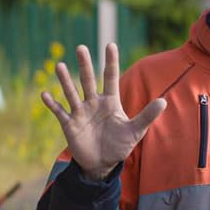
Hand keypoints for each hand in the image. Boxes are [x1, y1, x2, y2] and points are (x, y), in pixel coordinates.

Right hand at [41, 44, 164, 180]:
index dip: (111, 62)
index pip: (110, 77)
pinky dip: (52, 104)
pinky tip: (44, 94)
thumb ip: (147, 116)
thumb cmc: (119, 146)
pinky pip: (59, 112)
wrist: (102, 164)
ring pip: (71, 92)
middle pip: (88, 80)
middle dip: (84, 65)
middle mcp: (93, 103)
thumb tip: (164, 101)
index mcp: (110, 101)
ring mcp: (80, 113)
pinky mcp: (69, 125)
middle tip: (81, 48)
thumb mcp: (135, 131)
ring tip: (59, 66)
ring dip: (65, 80)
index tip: (110, 45)